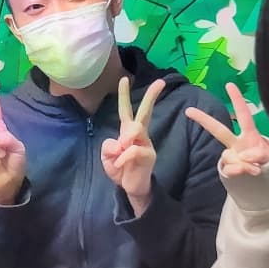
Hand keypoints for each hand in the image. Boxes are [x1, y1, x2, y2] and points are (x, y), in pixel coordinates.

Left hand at [101, 77, 164, 214]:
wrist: (131, 189)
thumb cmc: (120, 170)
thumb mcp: (107, 157)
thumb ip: (108, 146)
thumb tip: (119, 142)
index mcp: (129, 132)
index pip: (127, 111)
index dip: (124, 95)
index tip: (125, 79)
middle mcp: (140, 135)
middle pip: (145, 112)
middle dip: (152, 96)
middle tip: (161, 81)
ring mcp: (146, 144)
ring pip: (135, 129)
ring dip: (123, 142)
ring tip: (119, 156)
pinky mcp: (149, 155)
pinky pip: (131, 150)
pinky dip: (121, 158)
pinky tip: (120, 166)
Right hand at [185, 83, 268, 176]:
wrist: (266, 180)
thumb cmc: (268, 162)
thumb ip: (259, 154)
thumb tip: (244, 156)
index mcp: (249, 134)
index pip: (243, 115)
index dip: (237, 100)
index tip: (229, 84)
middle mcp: (237, 142)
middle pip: (219, 130)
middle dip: (204, 120)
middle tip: (189, 110)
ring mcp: (231, 155)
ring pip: (228, 156)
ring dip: (243, 164)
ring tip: (256, 169)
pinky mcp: (227, 168)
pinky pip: (228, 169)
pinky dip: (239, 172)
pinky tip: (248, 173)